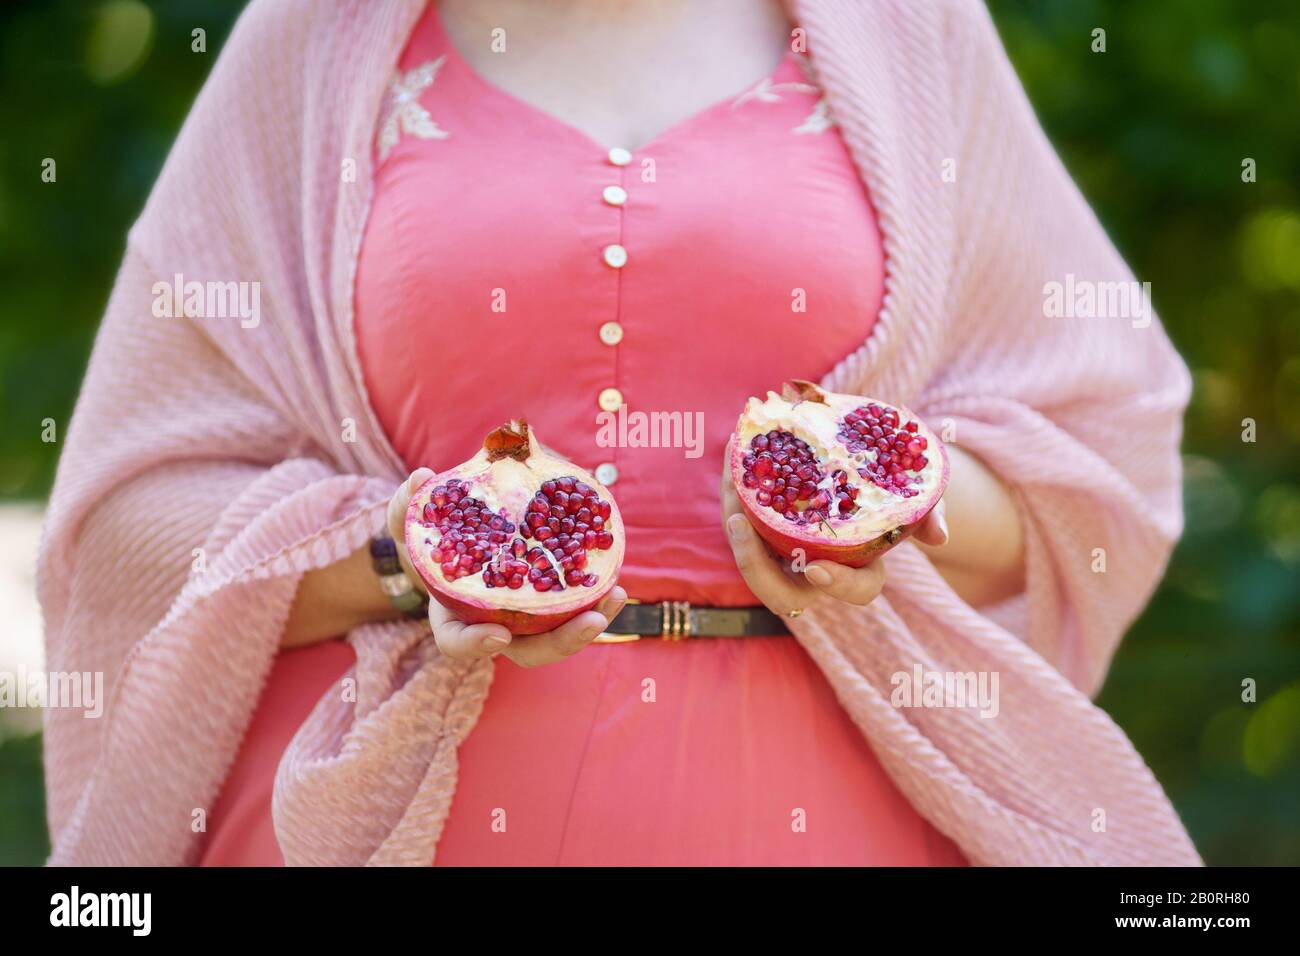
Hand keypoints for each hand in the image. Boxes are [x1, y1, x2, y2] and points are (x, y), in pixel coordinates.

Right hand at [388, 468, 628, 666]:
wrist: (466, 538)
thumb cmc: (435, 538)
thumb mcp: (413, 521)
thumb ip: (408, 503)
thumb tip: (421, 478)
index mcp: (455, 616)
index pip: (459, 642)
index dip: (476, 644)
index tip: (499, 634)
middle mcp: (495, 626)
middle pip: (529, 651)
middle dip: (562, 642)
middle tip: (590, 621)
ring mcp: (527, 619)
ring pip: (561, 636)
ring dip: (592, 621)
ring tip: (616, 595)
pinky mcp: (553, 603)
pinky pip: (578, 609)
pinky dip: (598, 598)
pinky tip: (616, 579)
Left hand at [719, 447, 947, 616]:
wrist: (866, 470)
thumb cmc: (893, 494)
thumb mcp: (915, 501)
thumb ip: (927, 515)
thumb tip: (940, 537)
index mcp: (855, 571)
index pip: (851, 591)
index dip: (837, 585)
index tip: (818, 568)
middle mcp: (813, 569)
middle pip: (774, 589)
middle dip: (751, 562)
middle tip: (739, 524)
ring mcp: (783, 550)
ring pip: (747, 550)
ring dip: (734, 513)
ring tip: (733, 474)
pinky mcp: (761, 523)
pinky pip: (739, 511)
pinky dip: (735, 482)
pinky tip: (736, 444)